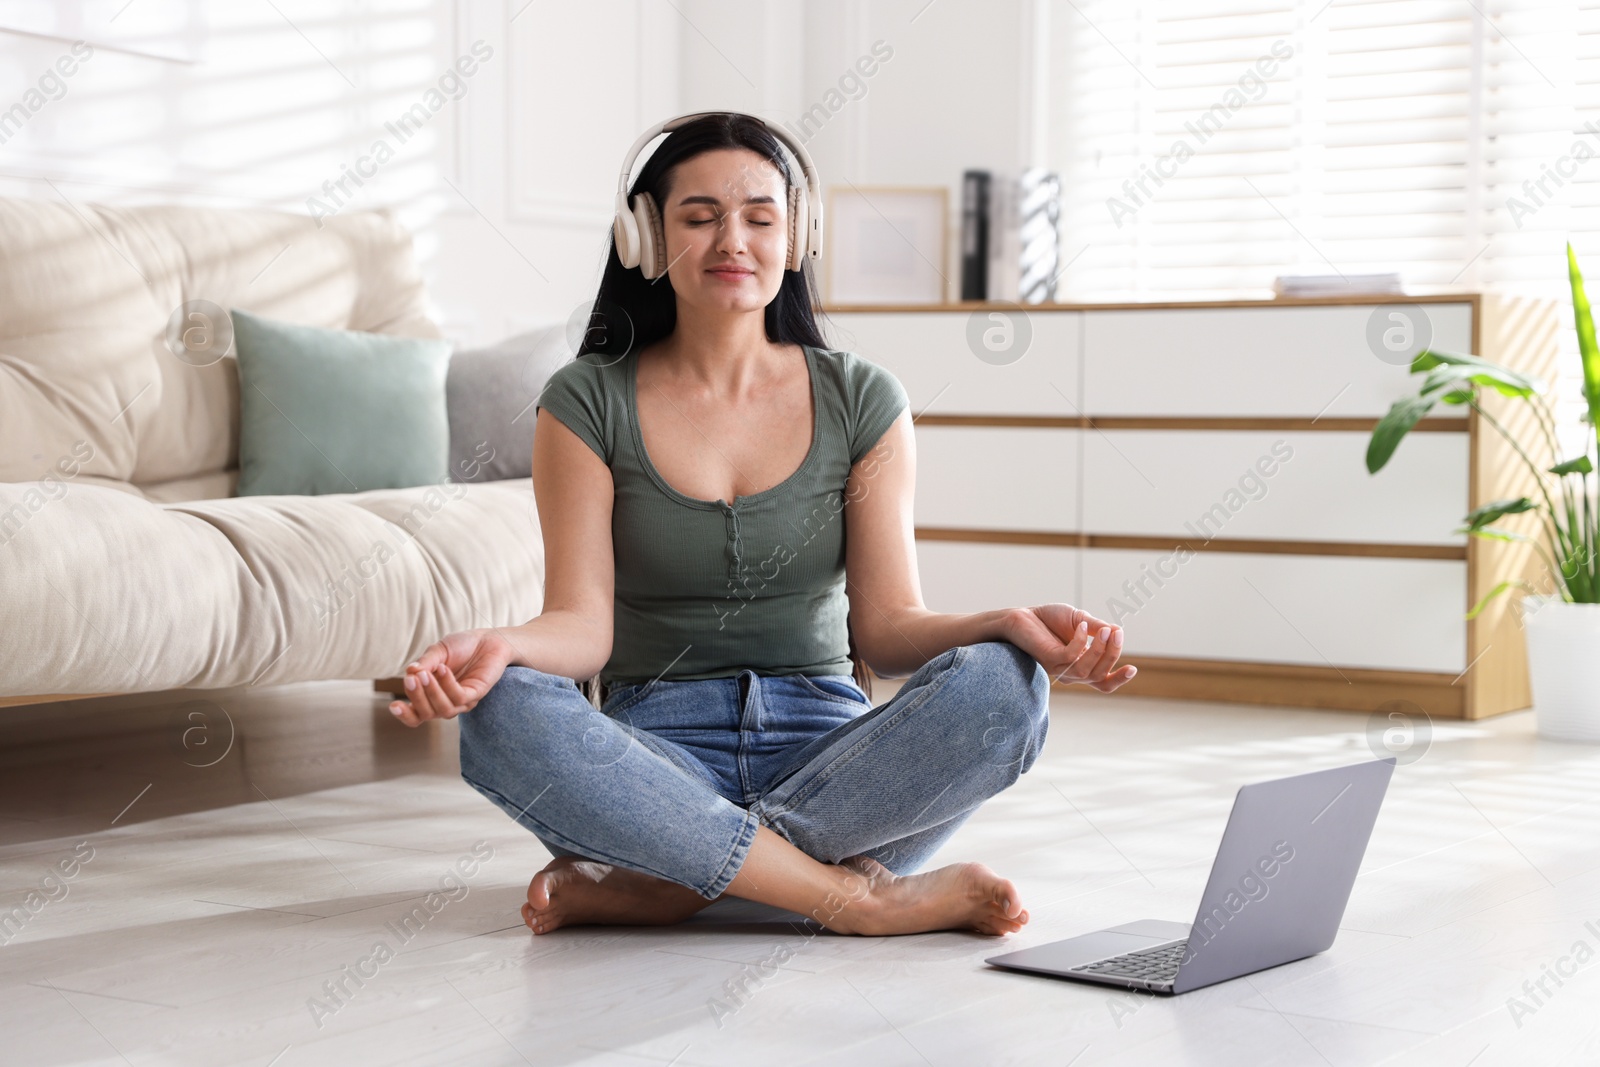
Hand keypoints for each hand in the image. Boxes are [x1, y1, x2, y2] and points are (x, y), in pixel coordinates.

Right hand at [389, 628, 515, 726]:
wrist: (487, 639)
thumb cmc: (461, 646)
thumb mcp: (438, 652)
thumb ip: (424, 664)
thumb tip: (410, 672)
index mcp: (432, 696)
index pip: (416, 714)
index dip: (404, 715)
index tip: (393, 706)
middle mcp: (446, 702)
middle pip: (426, 714)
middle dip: (416, 698)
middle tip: (411, 679)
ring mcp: (462, 701)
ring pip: (443, 710)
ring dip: (431, 692)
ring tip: (426, 673)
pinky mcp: (476, 694)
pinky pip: (459, 697)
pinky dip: (447, 684)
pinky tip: (442, 669)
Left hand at [1003, 605, 1136, 692]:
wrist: (1022, 615)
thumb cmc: (1050, 619)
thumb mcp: (1080, 620)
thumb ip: (1097, 627)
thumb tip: (1117, 630)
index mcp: (1082, 666)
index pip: (1103, 682)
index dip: (1118, 680)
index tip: (1133, 668)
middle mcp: (1071, 672)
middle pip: (1099, 675)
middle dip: (1112, 654)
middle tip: (1117, 633)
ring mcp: (1058, 668)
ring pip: (1086, 669)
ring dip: (1099, 649)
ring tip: (1105, 630)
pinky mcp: (1047, 659)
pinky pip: (1070, 656)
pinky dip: (1080, 641)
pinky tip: (1080, 626)